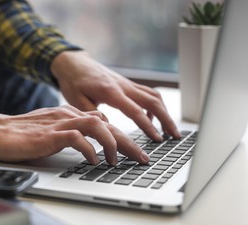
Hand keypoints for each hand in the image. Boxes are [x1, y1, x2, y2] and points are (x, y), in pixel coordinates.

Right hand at [0, 106, 149, 164]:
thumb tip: (90, 143)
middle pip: (107, 124)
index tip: (133, 151)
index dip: (121, 136)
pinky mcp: (50, 134)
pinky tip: (94, 161)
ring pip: (97, 126)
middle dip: (128, 142)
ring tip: (118, 161)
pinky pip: (77, 138)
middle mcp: (68, 115)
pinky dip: (90, 150)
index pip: (103, 122)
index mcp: (69, 115)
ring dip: (112, 144)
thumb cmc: (21, 135)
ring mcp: (59, 123)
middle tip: (142, 158)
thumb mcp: (52, 132)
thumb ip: (70, 134)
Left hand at [51, 51, 180, 140]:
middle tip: (174, 136)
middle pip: (153, 101)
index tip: (157, 139)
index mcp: (111, 92)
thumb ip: (93, 117)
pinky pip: (147, 94)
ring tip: (170, 130)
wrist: (74, 63)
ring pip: (154, 96)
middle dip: (167, 119)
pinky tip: (151, 119)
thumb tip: (109, 131)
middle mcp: (123, 86)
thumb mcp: (76, 102)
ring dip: (165, 112)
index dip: (148, 126)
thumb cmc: (73, 82)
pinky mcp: (127, 84)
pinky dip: (154, 106)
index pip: (135, 111)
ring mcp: (127, 84)